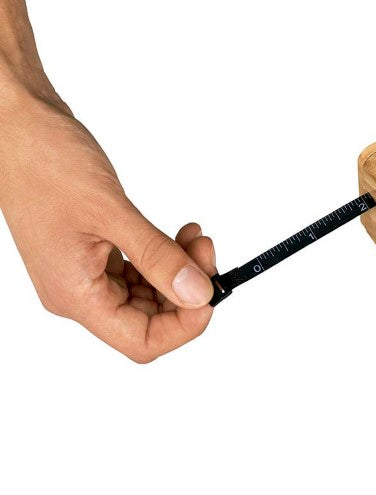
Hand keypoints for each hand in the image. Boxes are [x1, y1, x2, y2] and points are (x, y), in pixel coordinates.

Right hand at [0, 85, 214, 362]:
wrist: (15, 127)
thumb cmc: (43, 161)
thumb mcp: (110, 212)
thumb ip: (157, 257)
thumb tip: (199, 293)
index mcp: (75, 296)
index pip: (141, 341)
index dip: (183, 326)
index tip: (210, 294)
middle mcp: (79, 294)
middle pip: (149, 320)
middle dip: (186, 292)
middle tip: (207, 254)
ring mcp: (86, 276)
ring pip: (148, 296)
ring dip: (178, 272)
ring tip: (196, 239)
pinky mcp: (94, 256)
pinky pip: (138, 272)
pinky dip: (164, 258)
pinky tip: (180, 237)